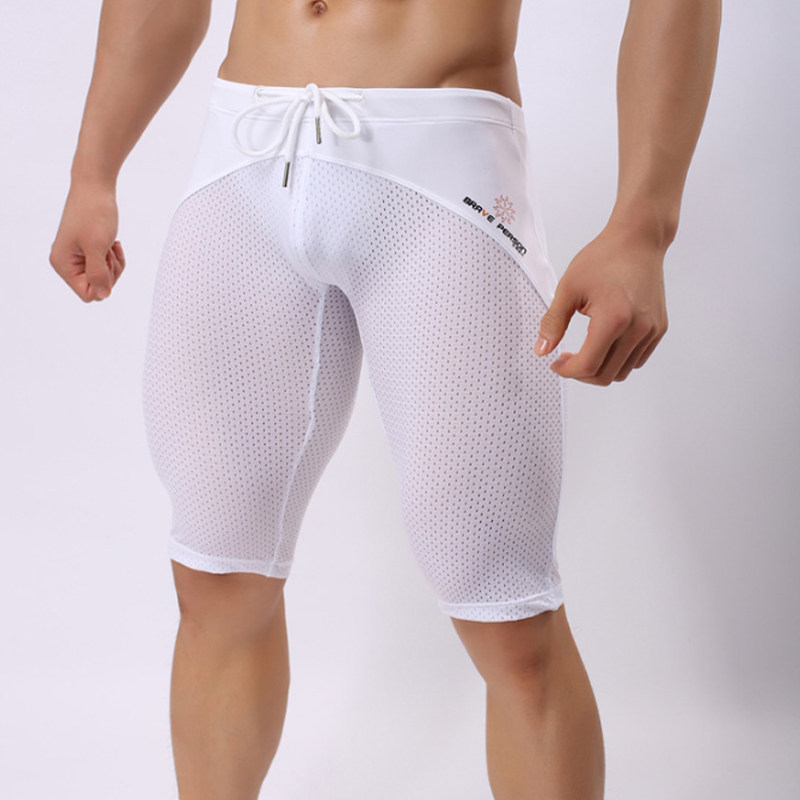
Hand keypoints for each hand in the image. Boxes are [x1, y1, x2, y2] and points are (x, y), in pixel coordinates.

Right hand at [49, 181, 125, 301]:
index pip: (88, 294)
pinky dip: (114, 256)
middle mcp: (66, 263)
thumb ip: (98, 274)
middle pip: (98, 287)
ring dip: (113, 263)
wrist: (95, 186)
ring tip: (110, 244)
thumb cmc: (94, 213)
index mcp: (62, 264)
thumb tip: (102, 296)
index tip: (105, 262)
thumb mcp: (97, 247)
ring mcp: (77, 256)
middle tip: (109, 250)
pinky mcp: (87, 249)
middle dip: (110, 272)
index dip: (103, 283)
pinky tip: (113, 242)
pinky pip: (106, 265)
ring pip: (104, 276)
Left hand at [534, 224, 668, 384]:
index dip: (567, 371)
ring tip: (585, 352)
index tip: (556, 364)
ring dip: (600, 369)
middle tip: (566, 360)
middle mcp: (638, 329)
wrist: (638, 240)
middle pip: (605, 375)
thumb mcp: (569, 288)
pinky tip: (603, 345)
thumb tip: (541, 350)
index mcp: (613, 319)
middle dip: (581, 374)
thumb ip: (553, 322)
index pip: (588, 365)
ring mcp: (651, 330)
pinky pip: (637, 360)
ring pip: (622, 372)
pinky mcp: (659, 328)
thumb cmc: (603, 258)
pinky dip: (618, 361)